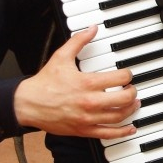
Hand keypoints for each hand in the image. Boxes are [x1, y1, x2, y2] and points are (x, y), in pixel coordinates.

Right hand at [13, 25, 139, 139]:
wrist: (28, 104)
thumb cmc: (44, 82)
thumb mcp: (61, 56)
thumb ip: (79, 41)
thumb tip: (92, 29)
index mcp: (87, 83)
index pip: (119, 78)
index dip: (128, 75)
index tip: (127, 74)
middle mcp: (90, 102)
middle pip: (124, 99)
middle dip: (132, 92)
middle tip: (132, 89)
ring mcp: (87, 118)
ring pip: (119, 116)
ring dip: (131, 109)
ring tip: (134, 104)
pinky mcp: (83, 130)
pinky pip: (108, 134)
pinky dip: (122, 132)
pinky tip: (130, 128)